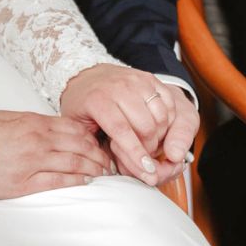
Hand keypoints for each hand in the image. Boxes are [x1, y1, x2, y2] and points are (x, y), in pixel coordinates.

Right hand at [0, 111, 112, 198]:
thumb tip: (55, 127)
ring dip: (93, 168)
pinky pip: (56, 181)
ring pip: (73, 163)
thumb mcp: (8, 118)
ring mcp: (31, 162)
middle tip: (111, 160)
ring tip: (104, 172)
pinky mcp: (23, 183)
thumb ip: (33, 122)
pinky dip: (75, 180)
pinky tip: (86, 181)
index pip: (74, 128)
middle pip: (80, 145)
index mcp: (33, 122)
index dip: (93, 137)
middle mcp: (37, 140)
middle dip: (99, 154)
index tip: (102, 143)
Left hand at [60, 64, 198, 186]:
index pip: (122, 130)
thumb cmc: (82, 104)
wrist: (89, 76)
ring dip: (160, 135)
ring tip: (149, 142)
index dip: (135, 152)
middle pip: (146, 125)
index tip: (146, 169)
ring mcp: (137, 81)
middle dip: (149, 147)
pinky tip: (157, 128)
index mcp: (98, 99)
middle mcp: (120, 87)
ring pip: (161, 115)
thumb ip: (92, 146)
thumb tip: (111, 169)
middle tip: (144, 156)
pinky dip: (167, 120)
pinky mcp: (150, 79)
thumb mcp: (76, 126)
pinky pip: (169, 104)